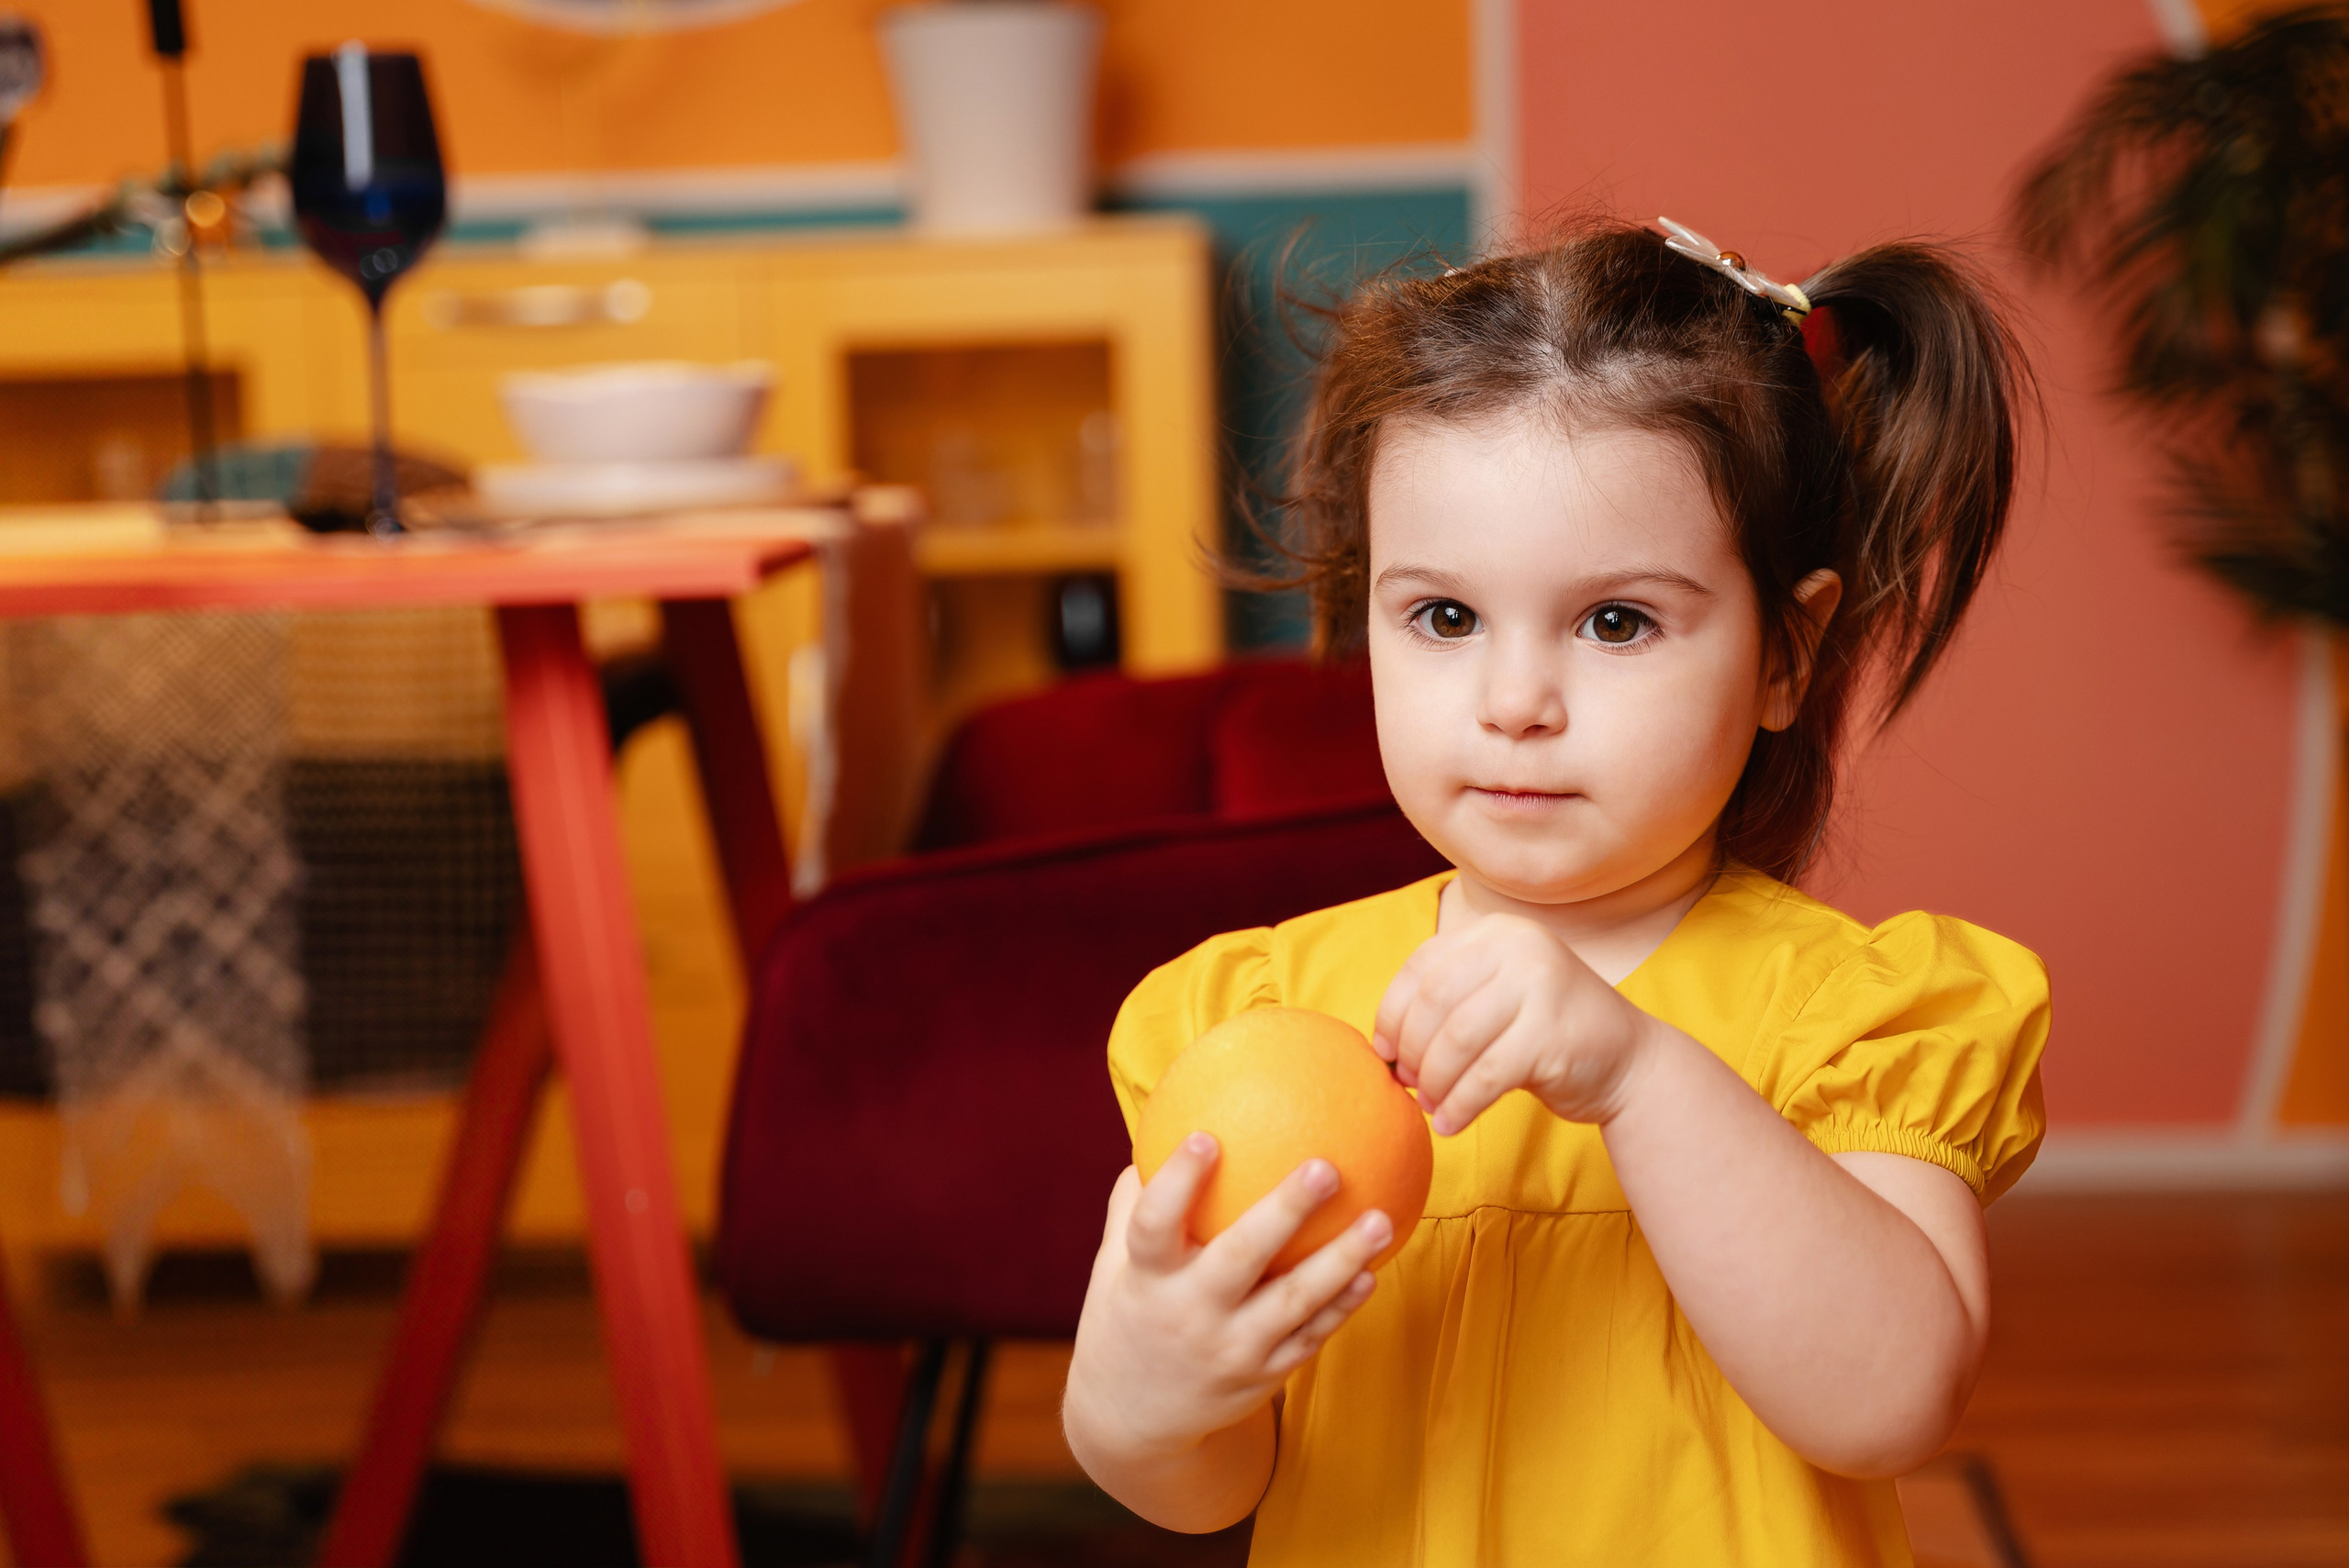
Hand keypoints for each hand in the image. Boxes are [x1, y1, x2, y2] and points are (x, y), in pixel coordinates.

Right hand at [1065, 1135, 1391, 1457]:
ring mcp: (1228, 1349)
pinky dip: (1342, 1306)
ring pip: (1293, 1302)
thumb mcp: (1115, 1263)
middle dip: (1284, 1212)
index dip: (1178, 1183)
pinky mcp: (1260, 1376)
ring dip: (1340, 1260)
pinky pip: (1310, 1336)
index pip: (1154, 1224)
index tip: (1205, 1137)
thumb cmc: (1130, 1312)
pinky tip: (1372, 1272)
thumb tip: (1165, 1122)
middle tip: (1325, 1167)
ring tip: (1380, 1219)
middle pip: (1239, 1258)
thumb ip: (1136, 1200)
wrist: (1133, 1416)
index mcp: (1146, 1278)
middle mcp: (1188, 1313)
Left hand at [1372, 912, 1655, 1133]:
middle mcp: (1519, 947)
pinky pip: (1485, 1076)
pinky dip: (1460, 1105)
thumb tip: (1381, 1046)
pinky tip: (1451, 1123)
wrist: (1631, 1062)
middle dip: (1411, 1050)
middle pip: (1434, 1002)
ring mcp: (1540, 987)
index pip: (1421, 966)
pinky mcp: (1551, 1035)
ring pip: (1456, 1040)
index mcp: (1498, 932)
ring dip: (1434, 1082)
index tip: (1385, 1052)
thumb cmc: (1547, 1034)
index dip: (1393, 1013)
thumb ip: (1449, 1003)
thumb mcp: (1498, 997)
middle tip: (1409, 1085)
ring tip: (1431, 1106)